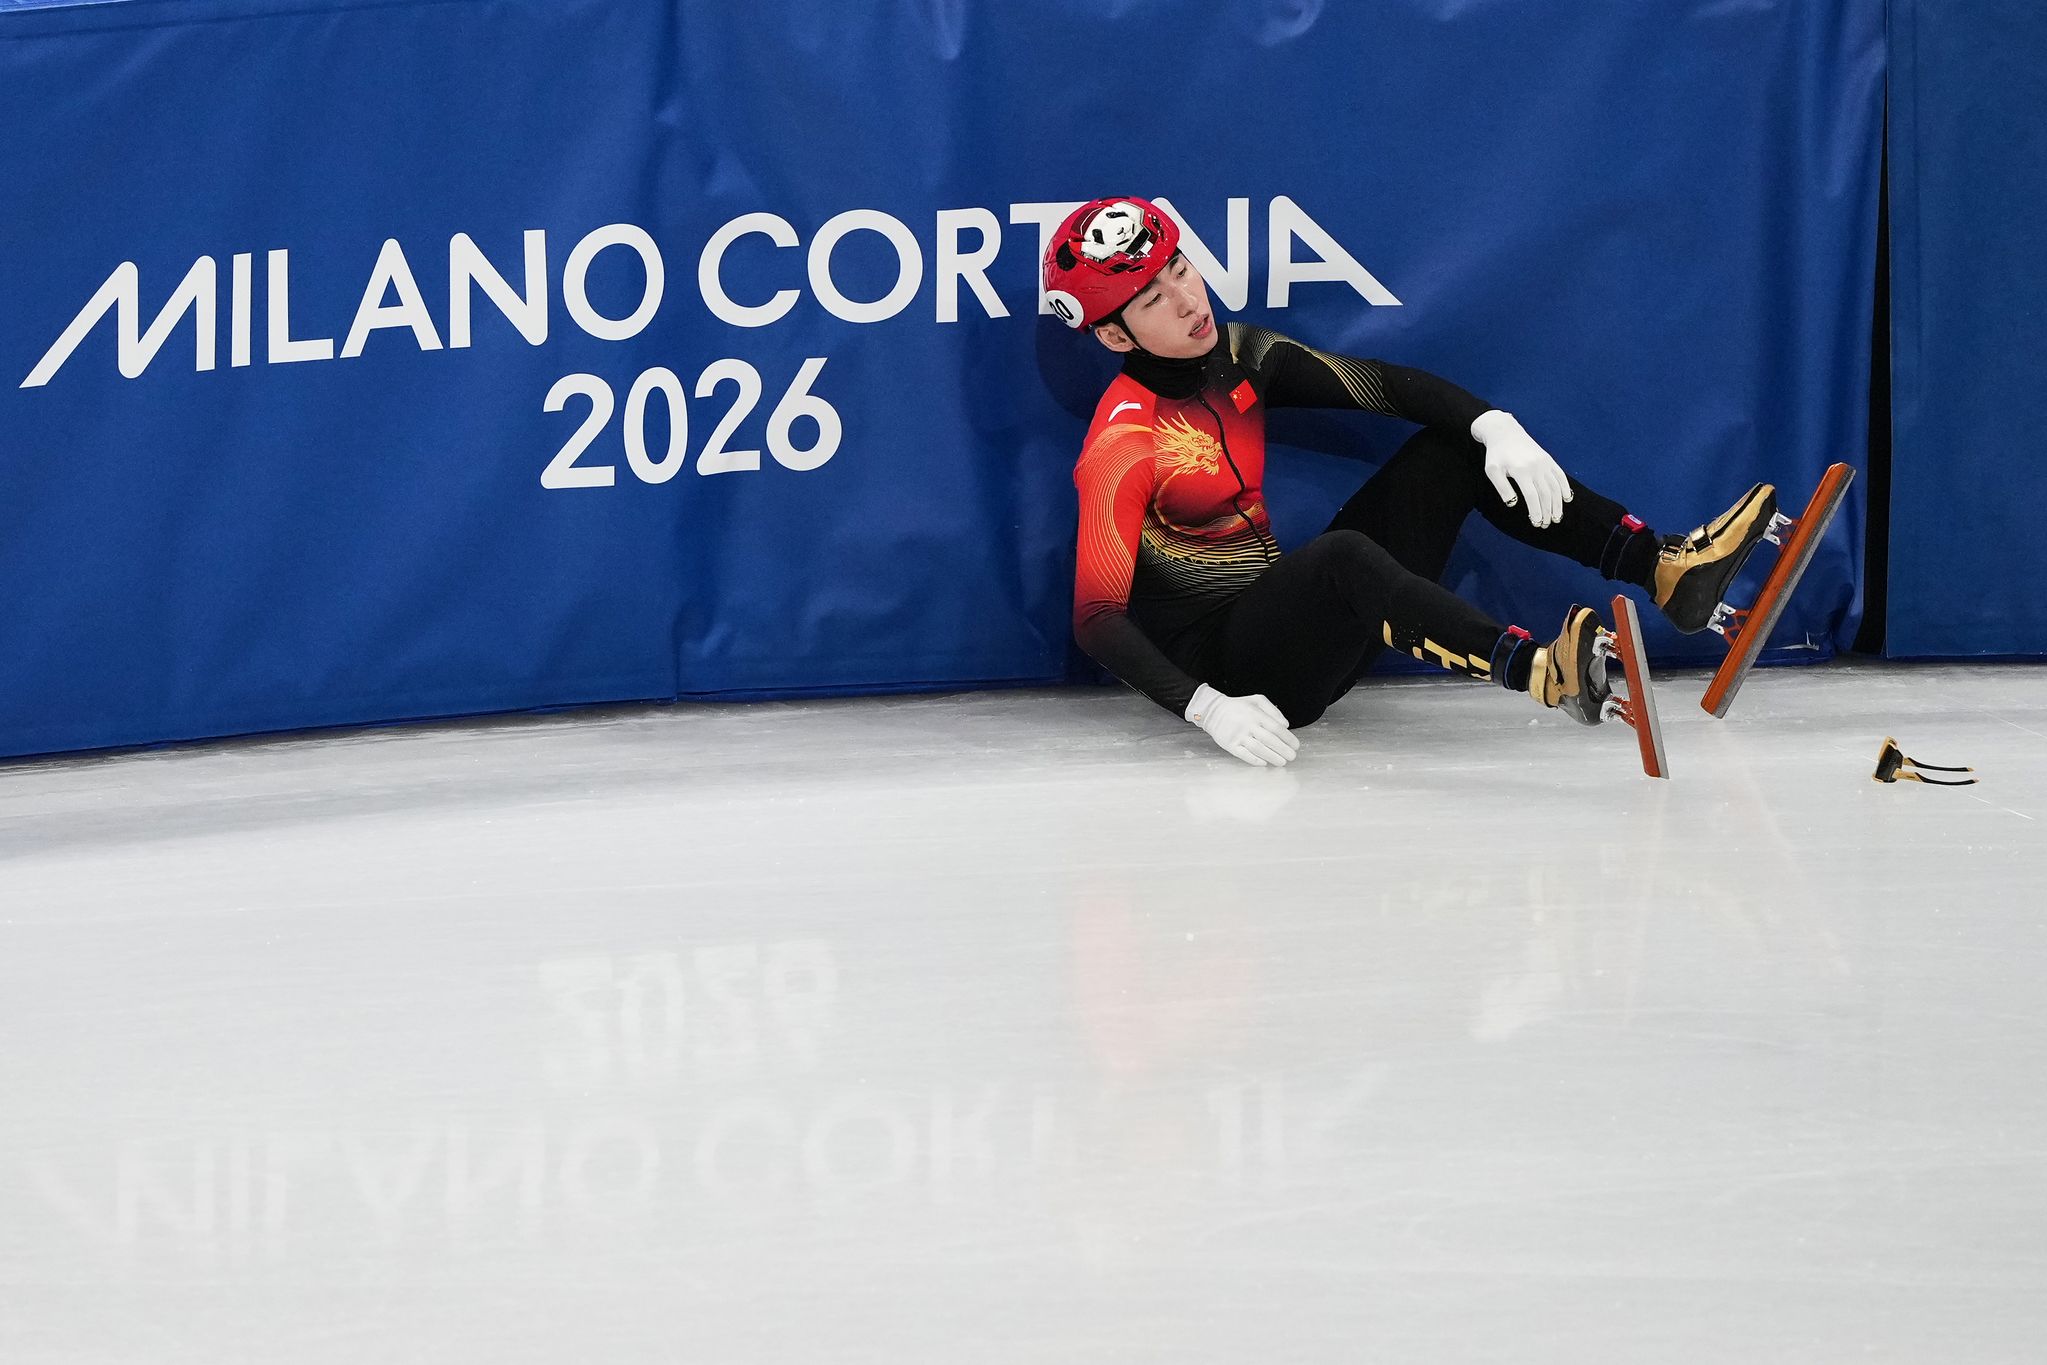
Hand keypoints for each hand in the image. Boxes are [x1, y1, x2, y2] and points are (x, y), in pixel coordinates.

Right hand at [1184, 684, 1300, 766]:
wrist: (1212, 711)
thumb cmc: (1238, 706)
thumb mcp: (1257, 700)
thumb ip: (1273, 710)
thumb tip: (1285, 725)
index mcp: (1256, 714)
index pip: (1276, 728)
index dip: (1288, 738)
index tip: (1296, 745)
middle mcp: (1248, 725)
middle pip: (1269, 740)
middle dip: (1283, 750)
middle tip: (1292, 756)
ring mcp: (1238, 736)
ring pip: (1258, 749)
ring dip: (1272, 757)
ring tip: (1282, 762)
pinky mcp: (1230, 745)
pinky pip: (1244, 755)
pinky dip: (1255, 760)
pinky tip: (1264, 763)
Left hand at [1471, 410, 1571, 529]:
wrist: (1505, 432)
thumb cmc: (1496, 454)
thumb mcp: (1492, 470)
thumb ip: (1502, 488)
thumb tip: (1513, 504)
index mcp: (1521, 470)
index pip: (1531, 496)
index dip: (1535, 511)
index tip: (1536, 523)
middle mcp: (1536, 467)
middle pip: (1545, 494)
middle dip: (1547, 511)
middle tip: (1546, 524)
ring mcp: (1544, 463)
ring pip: (1555, 487)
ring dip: (1557, 504)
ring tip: (1557, 517)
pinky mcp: (1549, 459)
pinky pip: (1560, 475)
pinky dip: (1565, 487)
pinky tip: (1567, 499)